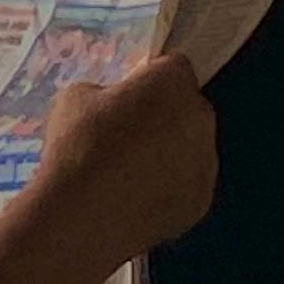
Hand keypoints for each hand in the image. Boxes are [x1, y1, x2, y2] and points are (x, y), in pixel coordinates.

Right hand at [39, 53, 217, 259]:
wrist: (82, 216)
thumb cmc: (77, 145)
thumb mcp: (77, 97)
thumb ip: (107, 95)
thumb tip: (113, 108)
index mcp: (173, 83)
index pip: (172, 67)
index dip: (148, 80)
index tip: (125, 98)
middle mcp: (200, 118)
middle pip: (186, 109)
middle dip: (163, 117)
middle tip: (124, 137)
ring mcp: (206, 164)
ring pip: (190, 149)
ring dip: (168, 154)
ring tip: (127, 175)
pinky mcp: (202, 202)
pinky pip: (187, 185)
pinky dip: (168, 189)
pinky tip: (135, 200)